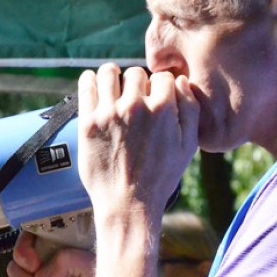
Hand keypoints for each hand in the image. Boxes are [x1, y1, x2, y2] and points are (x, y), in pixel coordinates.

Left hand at [78, 64, 198, 219]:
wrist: (128, 203)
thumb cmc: (161, 177)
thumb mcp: (188, 145)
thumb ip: (190, 108)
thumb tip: (180, 80)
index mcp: (163, 109)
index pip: (162, 77)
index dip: (161, 86)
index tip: (155, 97)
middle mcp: (134, 107)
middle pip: (135, 73)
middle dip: (138, 82)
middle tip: (135, 97)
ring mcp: (108, 113)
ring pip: (109, 73)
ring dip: (113, 76)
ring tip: (114, 87)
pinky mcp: (88, 122)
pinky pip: (86, 86)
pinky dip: (90, 81)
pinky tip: (94, 86)